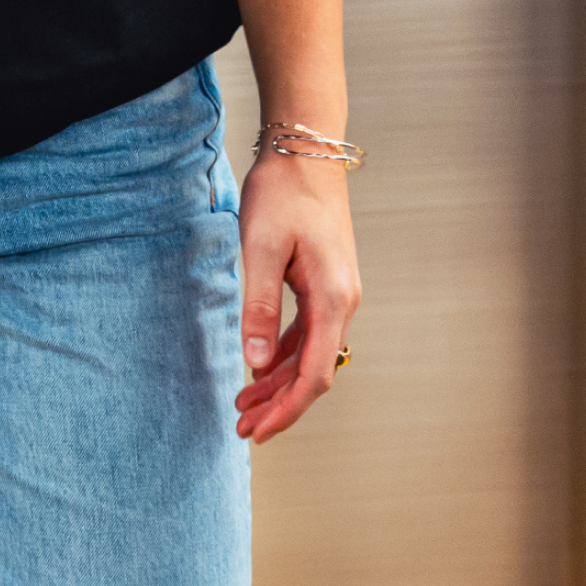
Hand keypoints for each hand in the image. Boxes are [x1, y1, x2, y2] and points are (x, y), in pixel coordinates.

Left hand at [235, 151, 360, 444]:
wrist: (306, 151)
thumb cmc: (283, 194)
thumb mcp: (262, 250)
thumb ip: (259, 308)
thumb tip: (256, 365)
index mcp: (332, 300)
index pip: (313, 376)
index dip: (286, 410)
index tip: (257, 433)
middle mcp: (343, 303)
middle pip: (313, 372)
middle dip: (279, 404)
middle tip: (242, 429)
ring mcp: (336, 293)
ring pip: (309, 354)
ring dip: (278, 382)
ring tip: (244, 405)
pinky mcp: (325, 283)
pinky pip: (307, 333)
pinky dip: (283, 354)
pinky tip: (260, 367)